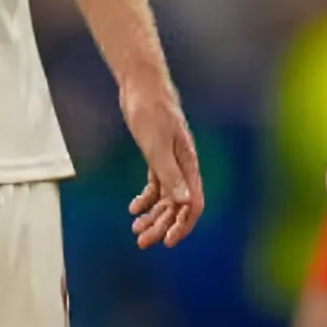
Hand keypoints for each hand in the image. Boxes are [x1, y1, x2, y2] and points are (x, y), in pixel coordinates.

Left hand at [121, 75, 204, 249]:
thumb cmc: (150, 110)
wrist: (141, 84)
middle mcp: (182, 167)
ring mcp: (170, 161)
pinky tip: (133, 209)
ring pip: (165, 198)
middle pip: (177, 206)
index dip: (182, 226)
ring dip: (153, 216)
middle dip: (162, 226)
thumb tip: (184, 203)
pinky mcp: (157, 155)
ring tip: (136, 231)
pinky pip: (155, 185)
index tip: (167, 241)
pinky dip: (146, 199)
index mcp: (188, 165)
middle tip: (142, 242)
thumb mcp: (156, 143)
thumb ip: (169, 173)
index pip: (193, 205)